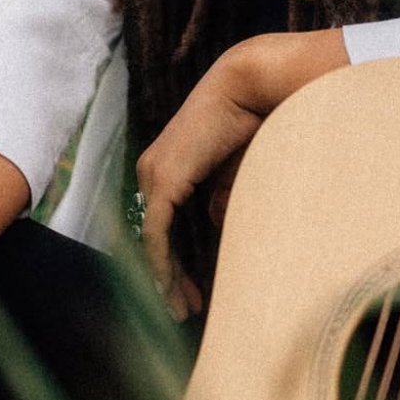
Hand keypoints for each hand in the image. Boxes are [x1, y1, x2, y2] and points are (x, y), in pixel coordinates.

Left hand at [136, 27, 347, 321]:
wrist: (247, 90)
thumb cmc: (247, 125)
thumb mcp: (232, 174)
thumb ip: (219, 200)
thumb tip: (214, 225)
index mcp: (166, 168)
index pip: (162, 225)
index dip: (174, 261)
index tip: (192, 290)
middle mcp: (151, 172)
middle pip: (154, 236)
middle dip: (170, 277)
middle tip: (186, 308)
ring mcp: (153, 176)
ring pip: (152, 240)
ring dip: (166, 278)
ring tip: (183, 308)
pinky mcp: (162, 182)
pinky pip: (157, 234)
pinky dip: (164, 264)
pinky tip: (175, 290)